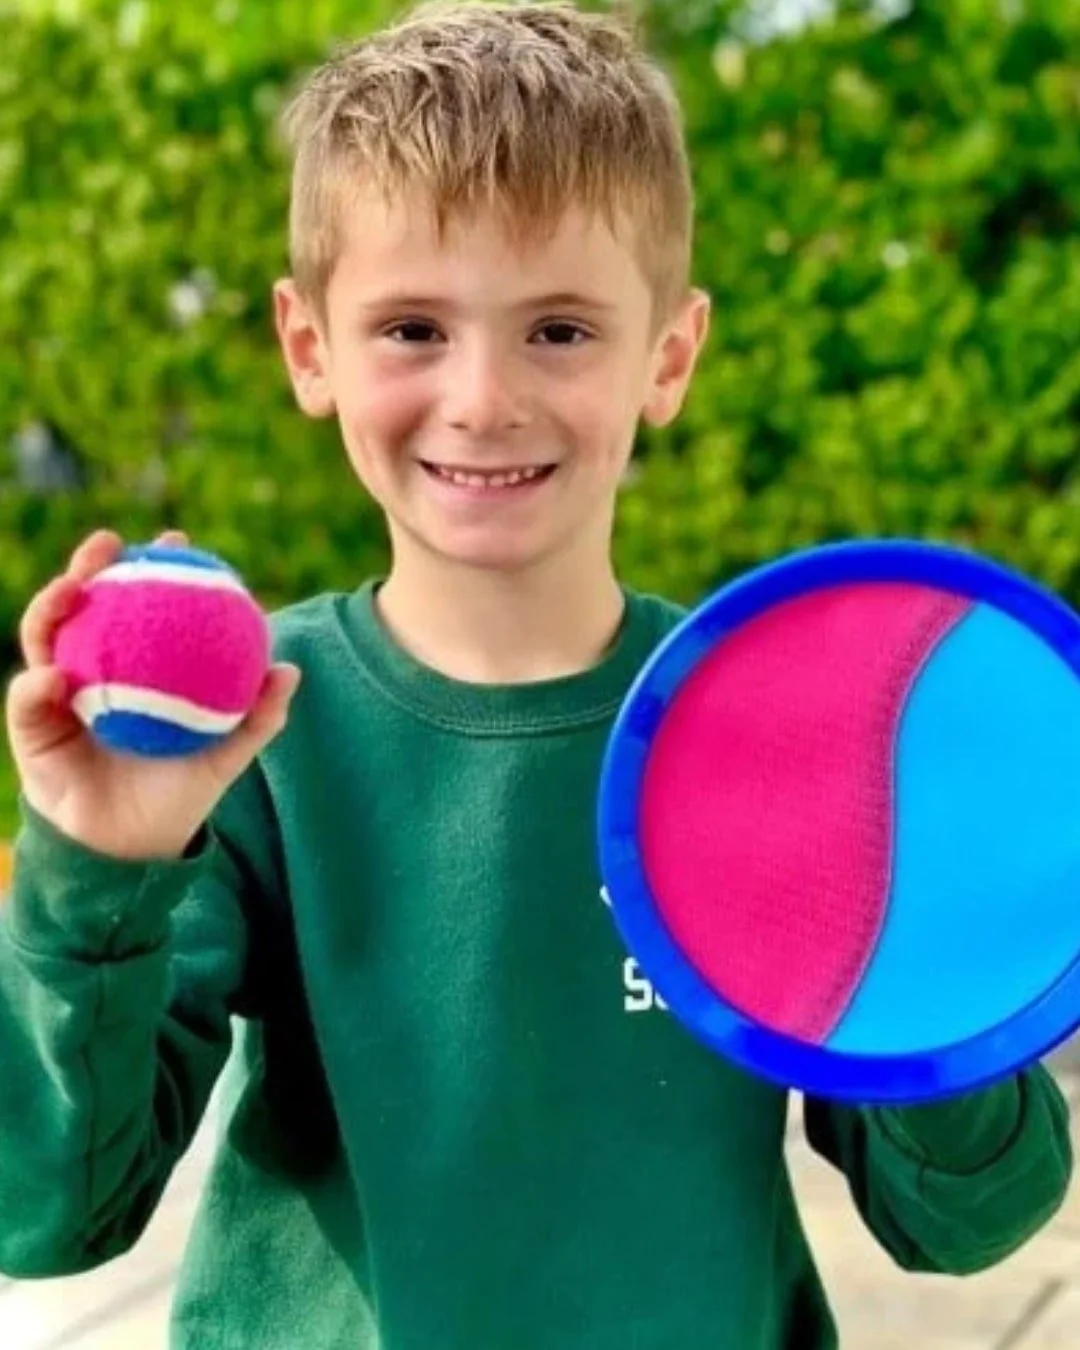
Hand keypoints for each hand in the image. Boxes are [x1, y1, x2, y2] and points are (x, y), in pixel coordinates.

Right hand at [4, 528, 300, 859]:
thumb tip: (289, 670)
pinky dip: (38, 684)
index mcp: (137, 663)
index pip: (143, 603)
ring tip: (72, 589)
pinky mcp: (29, 725)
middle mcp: (93, 666)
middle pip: (87, 602)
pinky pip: (28, 699)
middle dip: (92, 564)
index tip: (177, 542)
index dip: (156, 567)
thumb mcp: (225, 753)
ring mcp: (57, 691)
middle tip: (110, 545)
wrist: (134, 845)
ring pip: (45, 635)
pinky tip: (57, 678)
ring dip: (51, 606)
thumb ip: (257, 715)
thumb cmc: (180, 791)